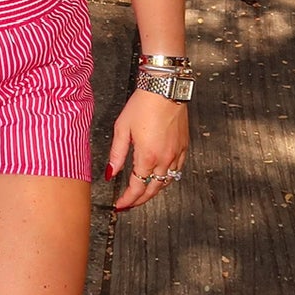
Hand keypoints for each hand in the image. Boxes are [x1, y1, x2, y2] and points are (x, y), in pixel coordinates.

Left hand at [106, 91, 188, 209]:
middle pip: (153, 189)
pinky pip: (177, 171)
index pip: (137, 188)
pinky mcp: (184, 147)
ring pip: (166, 182)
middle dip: (140, 200)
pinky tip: (160, 177)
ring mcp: (177, 154)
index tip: (120, 205)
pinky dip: (167, 178)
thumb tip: (110, 173)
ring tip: (142, 193)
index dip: (127, 200)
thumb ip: (116, 154)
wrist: (165, 88)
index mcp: (147, 156)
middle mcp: (164, 158)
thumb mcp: (122, 129)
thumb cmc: (143, 104)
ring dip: (153, 191)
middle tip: (129, 204)